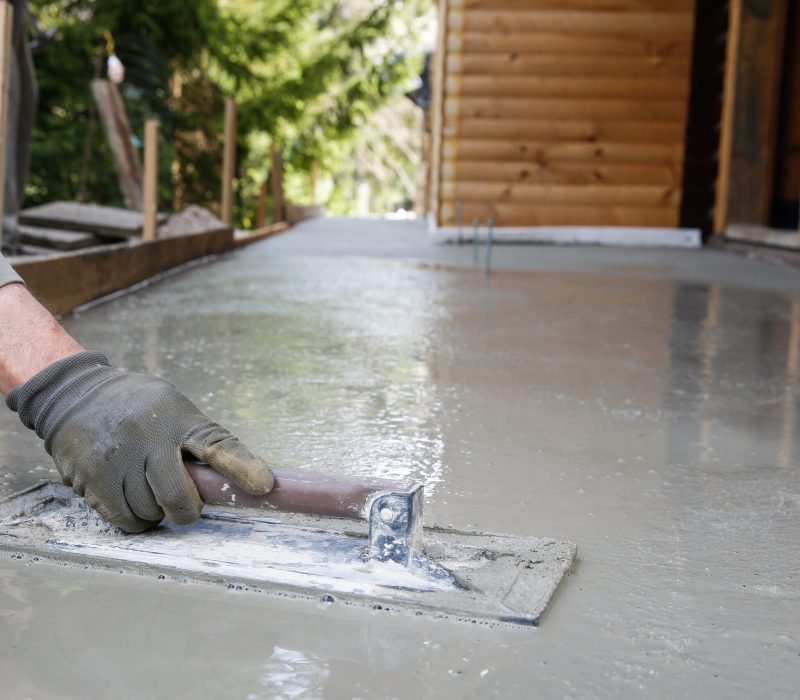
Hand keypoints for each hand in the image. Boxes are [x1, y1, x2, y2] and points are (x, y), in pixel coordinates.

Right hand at [6, 351, 273, 531]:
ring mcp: (118, 459)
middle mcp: (149, 438)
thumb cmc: (140, 407)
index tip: (264, 485)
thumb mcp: (174, 409)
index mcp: (179, 418)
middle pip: (178, 498)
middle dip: (187, 510)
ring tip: (148, 488)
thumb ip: (201, 439)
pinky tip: (131, 498)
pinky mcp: (93, 478)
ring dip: (156, 512)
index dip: (243, 468)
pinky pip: (126, 520)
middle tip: (186, 505)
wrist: (77, 395)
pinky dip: (135, 519)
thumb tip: (244, 477)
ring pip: (151, 513)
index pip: (218, 446)